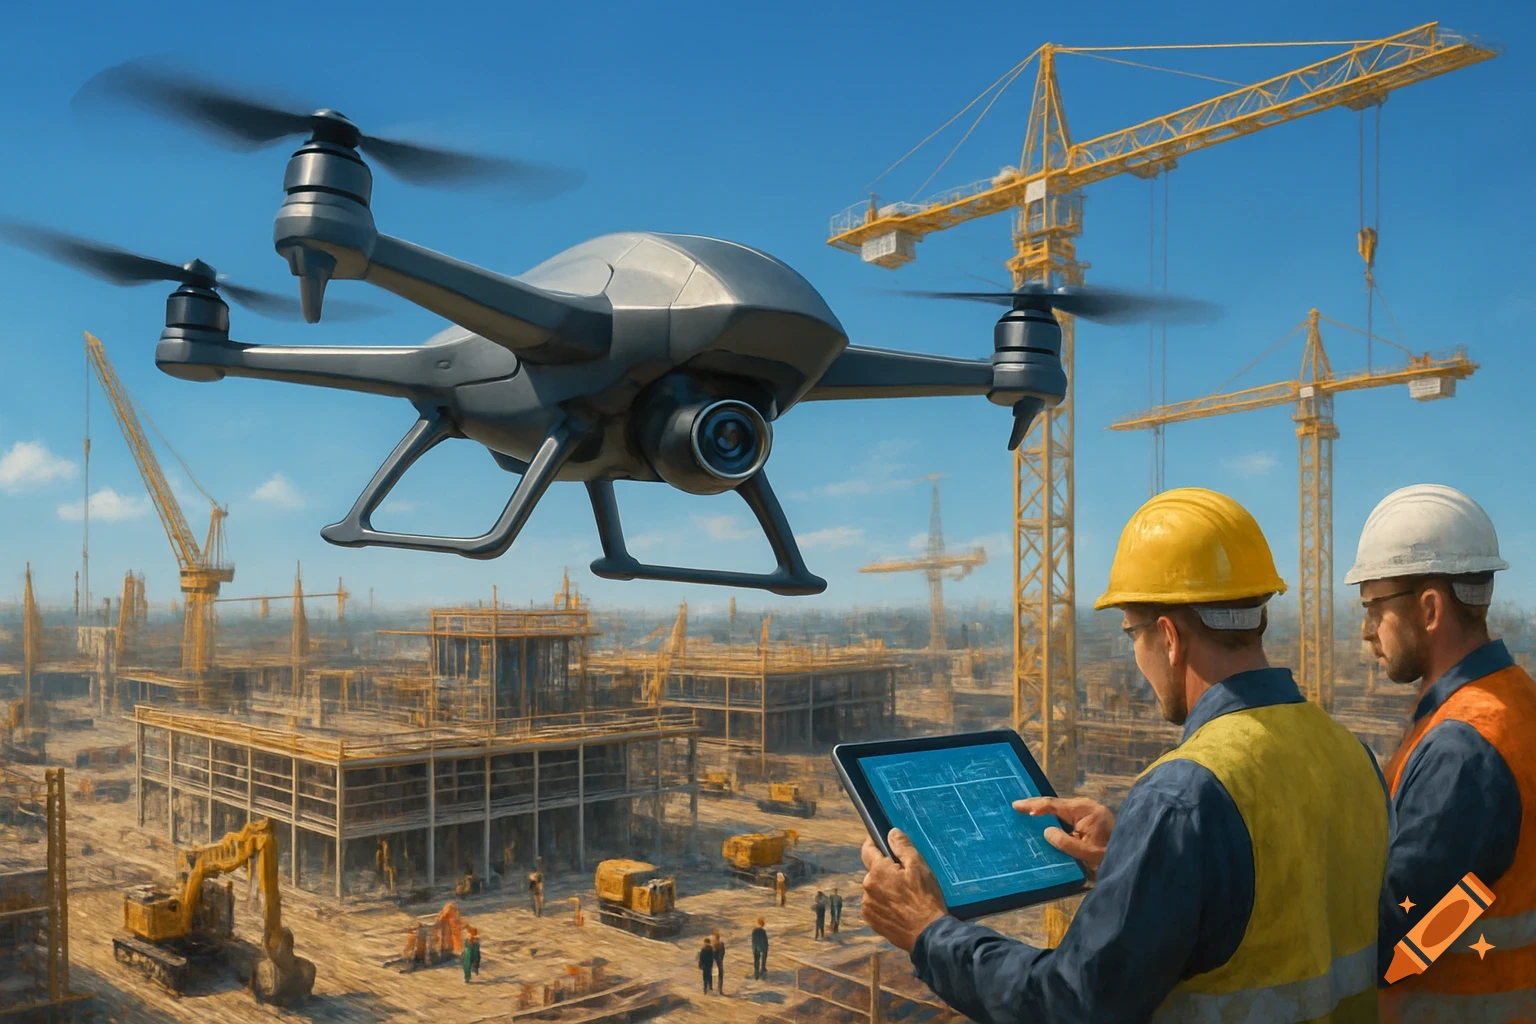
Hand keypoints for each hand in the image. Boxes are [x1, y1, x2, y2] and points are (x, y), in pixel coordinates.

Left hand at [860, 829, 947, 953]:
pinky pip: (875, 905)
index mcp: (877, 872)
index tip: (880, 840)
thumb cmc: (925, 898)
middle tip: (905, 877)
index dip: (874, 842)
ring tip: (904, 896)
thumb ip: (902, 847)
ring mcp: (868, 906)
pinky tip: (900, 908)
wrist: (928, 934)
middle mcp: (867, 887)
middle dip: (885, 870)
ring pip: (874, 889)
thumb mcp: (918, 867)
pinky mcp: (872, 921)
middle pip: (873, 871)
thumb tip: (891, 833)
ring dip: (884, 888)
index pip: (867, 849)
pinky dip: (884, 903)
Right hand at [1014, 796, 1114, 877]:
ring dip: (1043, 812)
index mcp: (1086, 810)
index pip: (1055, 805)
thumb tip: (1046, 832)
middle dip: (1036, 806)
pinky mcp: (1086, 820)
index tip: (1019, 807)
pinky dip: (1051, 818)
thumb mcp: (1088, 853)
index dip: (1036, 806)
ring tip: (1023, 811)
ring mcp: (1086, 812)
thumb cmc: (1111, 856)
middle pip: (1055, 805)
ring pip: (1059, 811)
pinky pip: (1065, 817)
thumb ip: (1066, 843)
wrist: (1130, 859)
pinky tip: (1039, 821)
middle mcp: (1085, 807)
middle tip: (1016, 806)